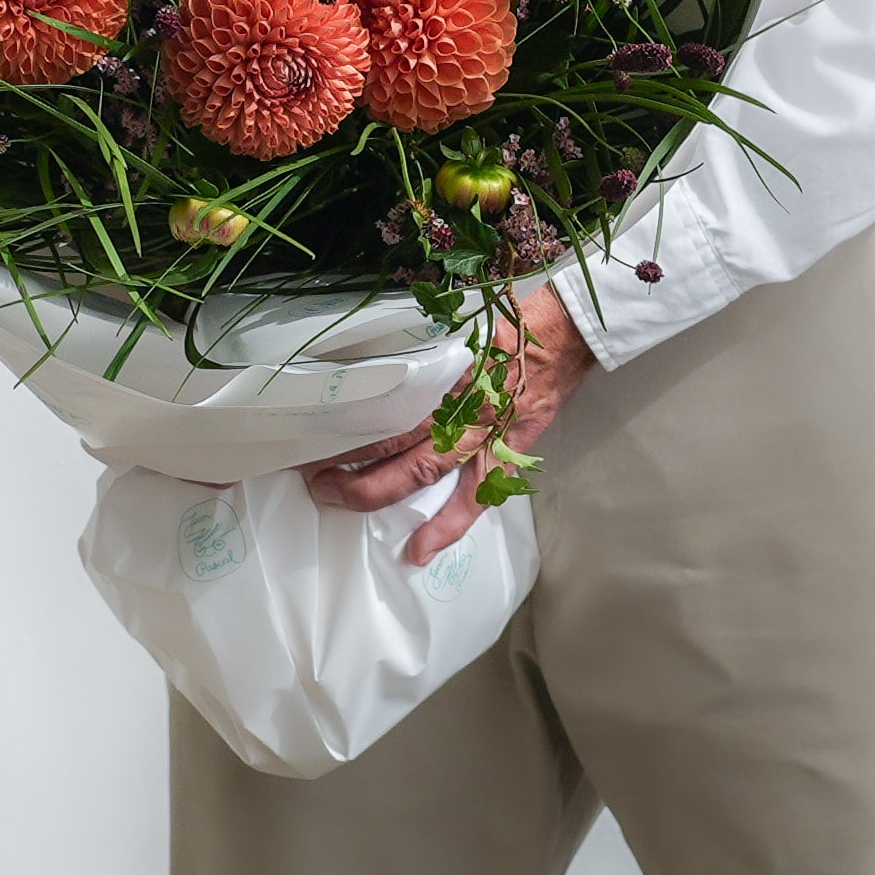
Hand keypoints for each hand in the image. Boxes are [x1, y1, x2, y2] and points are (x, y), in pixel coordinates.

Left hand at [304, 285, 596, 564]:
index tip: (314, 425)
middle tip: (311, 472)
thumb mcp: (456, 324)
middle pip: (391, 438)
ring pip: (421, 470)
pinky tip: (417, 550)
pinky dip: (446, 527)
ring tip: (338, 501)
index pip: (381, 397)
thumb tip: (375, 359)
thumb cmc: (507, 324)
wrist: (564, 334)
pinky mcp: (505, 452)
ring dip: (377, 490)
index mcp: (440, 370)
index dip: (346, 416)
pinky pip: (474, 498)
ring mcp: (481, 433)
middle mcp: (455, 405)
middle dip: (348, 457)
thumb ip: (421, 348)